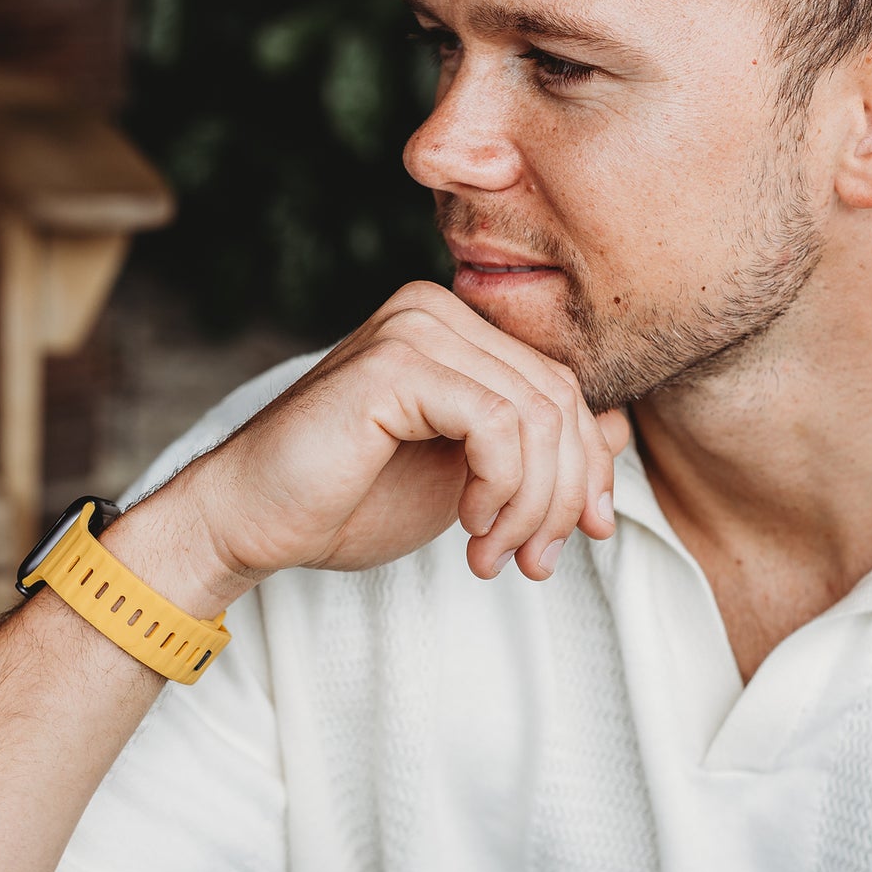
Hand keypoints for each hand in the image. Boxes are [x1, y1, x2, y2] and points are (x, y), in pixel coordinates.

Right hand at [182, 280, 628, 586]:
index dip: (587, 465)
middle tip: (533, 562)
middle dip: (562, 494)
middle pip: (560, 398)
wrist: (251, 521)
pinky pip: (497, 423)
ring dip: (531, 504)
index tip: (581, 534)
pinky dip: (501, 487)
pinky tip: (469, 526)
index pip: (562, 386)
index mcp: (454, 328)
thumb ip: (534, 450)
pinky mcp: (395, 362)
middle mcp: (435, 310)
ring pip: (539, 414)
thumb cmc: (346, 499)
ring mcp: (413, 326)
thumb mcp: (468, 479)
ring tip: (494, 555)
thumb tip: (620, 434)